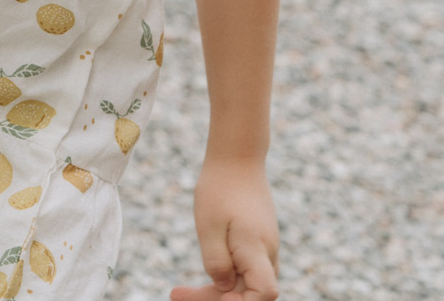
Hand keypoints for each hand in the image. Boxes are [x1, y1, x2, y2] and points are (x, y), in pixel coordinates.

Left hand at [171, 158, 279, 300]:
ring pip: (247, 284)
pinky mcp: (257, 243)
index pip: (265, 293)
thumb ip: (217, 261)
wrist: (237, 157)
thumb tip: (224, 289)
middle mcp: (267, 253)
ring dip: (219, 292)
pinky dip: (226, 278)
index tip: (217, 295)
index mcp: (257, 249)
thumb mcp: (208, 225)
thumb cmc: (220, 188)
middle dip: (218, 300)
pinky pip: (246, 271)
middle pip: (251, 293)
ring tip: (180, 291)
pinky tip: (205, 274)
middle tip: (176, 295)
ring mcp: (265, 248)